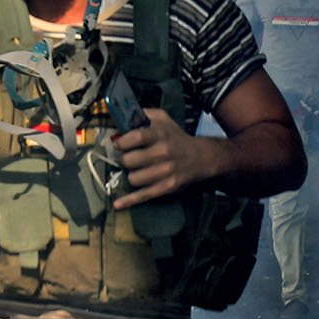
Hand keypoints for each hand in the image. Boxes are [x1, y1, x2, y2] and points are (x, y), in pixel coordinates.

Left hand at [110, 108, 228, 209]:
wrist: (200, 157)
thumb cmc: (176, 137)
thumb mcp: (162, 119)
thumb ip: (142, 114)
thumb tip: (120, 118)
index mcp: (160, 134)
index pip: (134, 138)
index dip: (121, 143)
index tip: (118, 145)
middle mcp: (163, 153)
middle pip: (129, 161)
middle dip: (125, 160)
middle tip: (129, 158)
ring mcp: (165, 172)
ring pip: (133, 178)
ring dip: (132, 175)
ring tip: (138, 170)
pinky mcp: (167, 187)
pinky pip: (143, 195)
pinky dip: (129, 200)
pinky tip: (118, 204)